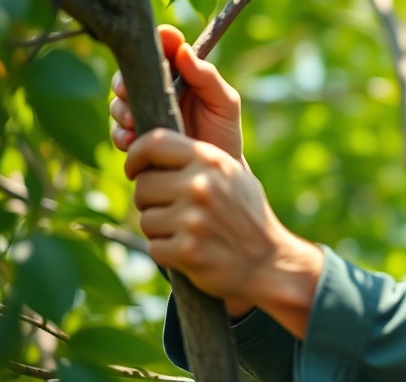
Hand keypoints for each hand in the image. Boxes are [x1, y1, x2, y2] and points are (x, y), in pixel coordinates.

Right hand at [110, 25, 243, 162]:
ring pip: (118, 101)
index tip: (163, 40)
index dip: (160, 40)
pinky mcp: (136, 136)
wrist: (214, 170)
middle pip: (130, 73)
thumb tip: (183, 50)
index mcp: (182, 73)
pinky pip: (117, 131)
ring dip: (121, 109)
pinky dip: (121, 133)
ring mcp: (144, 112)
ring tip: (133, 121)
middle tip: (128, 90)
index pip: (165, 48)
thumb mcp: (224, 102)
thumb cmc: (224, 131)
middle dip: (126, 79)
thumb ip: (207, 77)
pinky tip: (132, 139)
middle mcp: (158, 89)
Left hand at [126, 129, 322, 336]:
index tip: (135, 170)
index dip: (136, 156)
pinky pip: (153, 248)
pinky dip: (166, 252)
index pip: (154, 142)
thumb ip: (197, 160)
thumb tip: (151, 147)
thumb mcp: (232, 176)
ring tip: (189, 233)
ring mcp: (193, 219)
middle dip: (151, 201)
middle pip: (143, 186)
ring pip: (146, 219)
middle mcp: (201, 186)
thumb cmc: (247, 216)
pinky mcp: (186, 250)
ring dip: (160, 230)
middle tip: (174, 212)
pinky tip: (191, 251)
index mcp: (211, 161)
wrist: (270, 262)